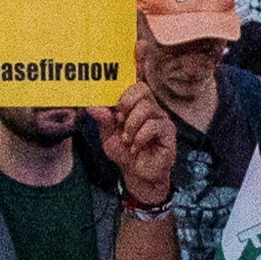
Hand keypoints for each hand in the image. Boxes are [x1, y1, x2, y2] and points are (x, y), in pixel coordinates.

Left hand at [100, 82, 181, 206]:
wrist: (137, 174)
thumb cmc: (125, 151)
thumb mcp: (108, 135)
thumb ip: (102, 120)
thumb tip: (92, 106)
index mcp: (136, 105)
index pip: (134, 84)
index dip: (124, 86)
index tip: (112, 102)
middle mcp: (151, 108)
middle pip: (141, 89)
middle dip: (125, 104)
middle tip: (118, 121)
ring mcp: (161, 119)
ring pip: (146, 107)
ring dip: (131, 125)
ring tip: (127, 139)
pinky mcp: (168, 132)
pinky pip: (153, 126)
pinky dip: (139, 137)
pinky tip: (135, 147)